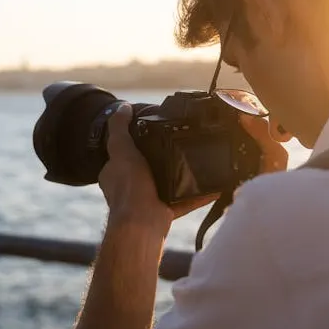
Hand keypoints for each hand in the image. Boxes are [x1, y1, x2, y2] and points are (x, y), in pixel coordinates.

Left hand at [98, 104, 288, 231]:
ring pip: (167, 184)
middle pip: (148, 168)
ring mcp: (148, 200)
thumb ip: (119, 128)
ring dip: (181, 176)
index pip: (123, 154)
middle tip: (180, 146)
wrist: (142, 222)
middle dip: (162, 159)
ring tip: (197, 162)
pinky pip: (185, 200)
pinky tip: (211, 185)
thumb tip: (123, 106)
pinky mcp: (166, 211)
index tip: (153, 134)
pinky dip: (198, 195)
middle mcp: (130, 188)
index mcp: (116, 174)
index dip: (135, 144)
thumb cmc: (129, 186)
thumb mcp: (121, 149)